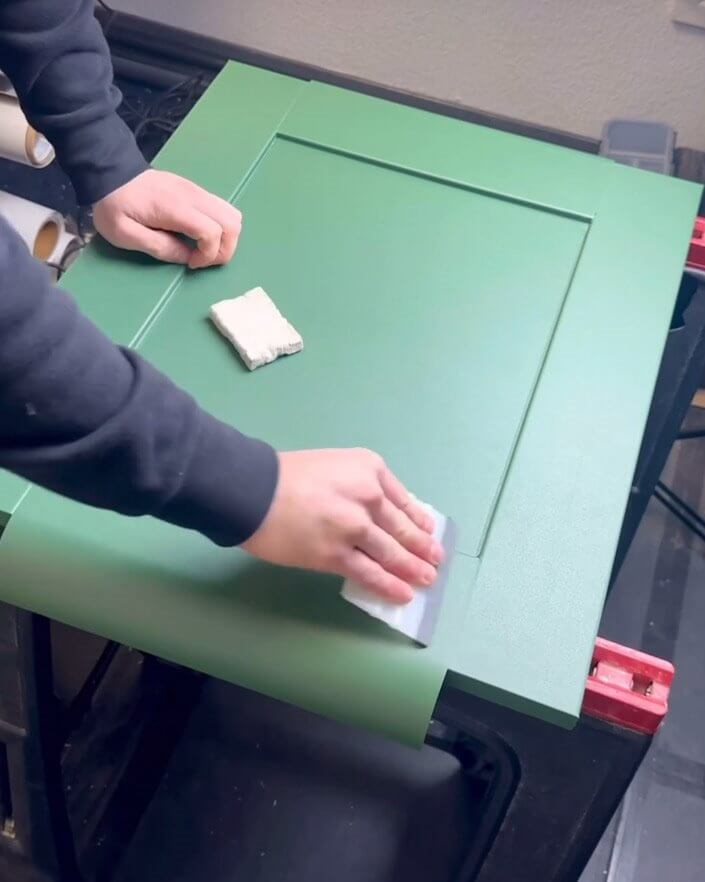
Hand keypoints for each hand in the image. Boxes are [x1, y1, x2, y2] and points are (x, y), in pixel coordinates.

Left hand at [93, 169, 241, 268]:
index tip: (191, 263)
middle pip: (232, 223)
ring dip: (227, 237)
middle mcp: (193, 196)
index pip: (212, 231)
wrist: (110, 172)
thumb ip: (159, 247)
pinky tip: (202, 236)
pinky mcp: (196, 190)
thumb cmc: (114, 206)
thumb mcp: (124, 234)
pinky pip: (222, 208)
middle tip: (204, 260)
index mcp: (175, 208)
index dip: (209, 254)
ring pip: (233, 214)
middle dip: (225, 249)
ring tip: (206, 249)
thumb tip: (187, 257)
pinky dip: (221, 227)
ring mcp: (197, 190)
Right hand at [243, 449, 443, 602]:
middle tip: (435, 560)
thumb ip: (360, 486)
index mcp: (371, 469)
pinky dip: (390, 585)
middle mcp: (369, 496)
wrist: (252, 490)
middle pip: (403, 528)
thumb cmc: (286, 475)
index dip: (420, 521)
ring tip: (425, 579)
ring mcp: (355, 528)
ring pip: (392, 553)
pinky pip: (370, 574)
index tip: (429, 533)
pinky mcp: (336, 555)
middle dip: (423, 547)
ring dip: (413, 569)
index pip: (404, 500)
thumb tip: (381, 515)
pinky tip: (402, 593)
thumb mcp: (335, 465)